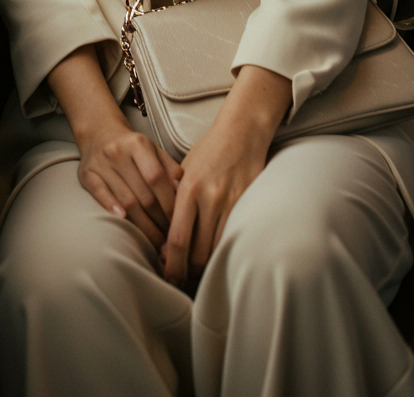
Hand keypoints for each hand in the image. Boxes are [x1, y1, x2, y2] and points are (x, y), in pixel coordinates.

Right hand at [77, 116, 182, 249]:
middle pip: (142, 193)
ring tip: (156, 241)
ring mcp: (101, 163)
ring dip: (143, 225)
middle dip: (159, 220)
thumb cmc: (133, 148)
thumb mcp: (154, 149)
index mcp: (138, 144)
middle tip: (170, 239)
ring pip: (125, 200)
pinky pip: (100, 194)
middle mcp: (118, 152)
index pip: (157, 178)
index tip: (179, 222)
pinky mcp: (86, 174)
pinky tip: (124, 221)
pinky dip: (112, 208)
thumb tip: (183, 191)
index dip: (169, 203)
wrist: (100, 133)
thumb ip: (170, 168)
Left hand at [162, 64, 292, 289]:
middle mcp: (210, 198)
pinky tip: (218, 258)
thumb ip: (176, 201)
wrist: (242, 132)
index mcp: (189, 189)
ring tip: (197, 275)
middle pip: (197, 251)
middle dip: (188, 271)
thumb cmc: (209, 151)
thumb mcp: (184, 171)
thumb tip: (168, 239)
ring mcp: (231, 203)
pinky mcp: (247, 204)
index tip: (166, 275)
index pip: (177, 238)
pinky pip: (233, 238)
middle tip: (181, 281)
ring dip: (206, 267)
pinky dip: (224, 252)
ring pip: (217, 249)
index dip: (172, 264)